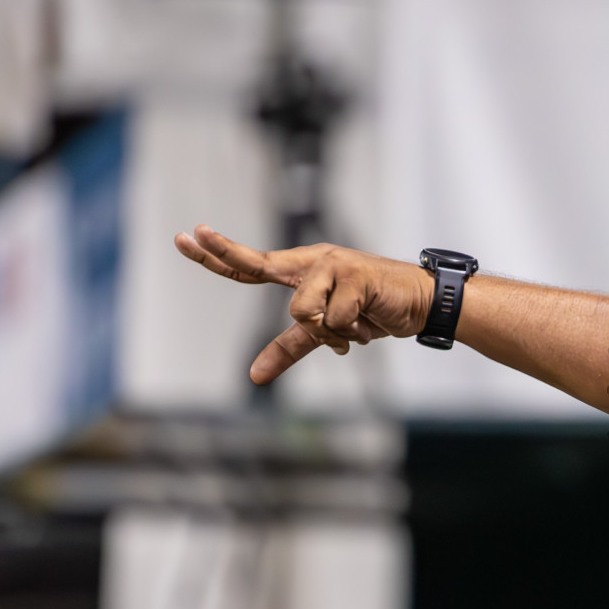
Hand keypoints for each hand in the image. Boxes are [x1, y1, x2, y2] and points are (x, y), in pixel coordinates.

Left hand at [174, 225, 433, 383]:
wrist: (422, 304)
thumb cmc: (375, 310)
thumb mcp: (327, 332)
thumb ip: (290, 347)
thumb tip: (254, 376)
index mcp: (305, 270)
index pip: (254, 265)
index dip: (219, 255)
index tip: (186, 237)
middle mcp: (315, 261)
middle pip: (260, 263)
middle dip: (226, 251)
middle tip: (195, 233)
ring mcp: (334, 266)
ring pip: (301, 310)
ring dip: (327, 333)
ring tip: (352, 331)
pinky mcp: (355, 276)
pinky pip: (331, 319)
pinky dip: (348, 334)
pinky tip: (367, 325)